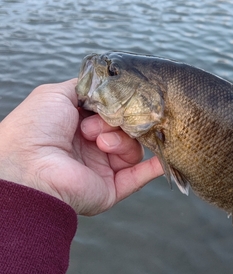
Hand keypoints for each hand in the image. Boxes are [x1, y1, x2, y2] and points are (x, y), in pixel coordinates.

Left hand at [0, 79, 162, 214]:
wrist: (28, 166)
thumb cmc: (35, 127)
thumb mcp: (56, 94)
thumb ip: (85, 88)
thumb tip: (106, 85)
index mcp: (77, 127)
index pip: (111, 113)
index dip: (117, 105)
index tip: (117, 100)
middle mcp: (91, 148)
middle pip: (125, 128)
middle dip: (118, 121)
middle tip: (100, 123)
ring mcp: (102, 168)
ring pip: (133, 148)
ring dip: (121, 140)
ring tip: (100, 141)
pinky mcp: (111, 188)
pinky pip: (140, 176)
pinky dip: (155, 165)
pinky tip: (163, 155)